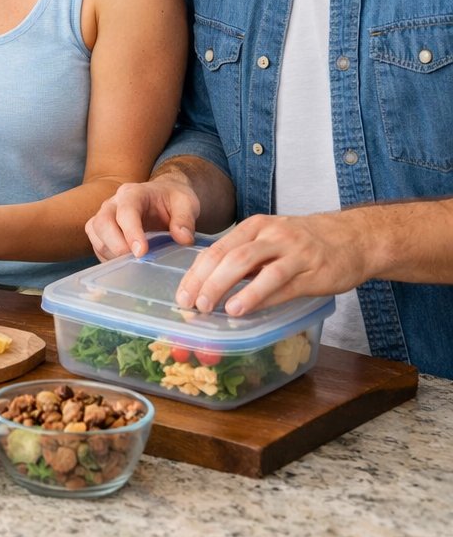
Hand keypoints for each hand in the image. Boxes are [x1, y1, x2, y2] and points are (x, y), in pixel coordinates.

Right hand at [85, 178, 201, 260]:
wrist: (163, 196)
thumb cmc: (173, 199)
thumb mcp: (186, 203)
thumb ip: (185, 219)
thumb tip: (183, 239)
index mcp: (133, 193)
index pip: (126, 211)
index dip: (131, 232)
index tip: (142, 252)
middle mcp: (113, 202)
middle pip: (102, 222)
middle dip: (115, 245)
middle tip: (135, 261)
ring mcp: (104, 215)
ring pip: (95, 233)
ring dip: (110, 252)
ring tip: (131, 263)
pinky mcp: (101, 230)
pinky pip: (96, 244)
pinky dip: (107, 257)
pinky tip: (125, 263)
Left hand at [175, 212, 368, 316]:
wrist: (354, 239)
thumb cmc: (304, 245)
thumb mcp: (269, 241)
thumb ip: (243, 258)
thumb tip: (209, 285)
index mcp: (254, 227)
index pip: (216, 249)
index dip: (196, 274)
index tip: (182, 295)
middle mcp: (270, 235)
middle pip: (230, 257)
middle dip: (207, 282)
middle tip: (193, 305)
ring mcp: (292, 251)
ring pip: (253, 266)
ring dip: (230, 288)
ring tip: (215, 308)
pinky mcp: (311, 270)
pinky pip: (281, 283)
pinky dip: (259, 297)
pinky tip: (244, 309)